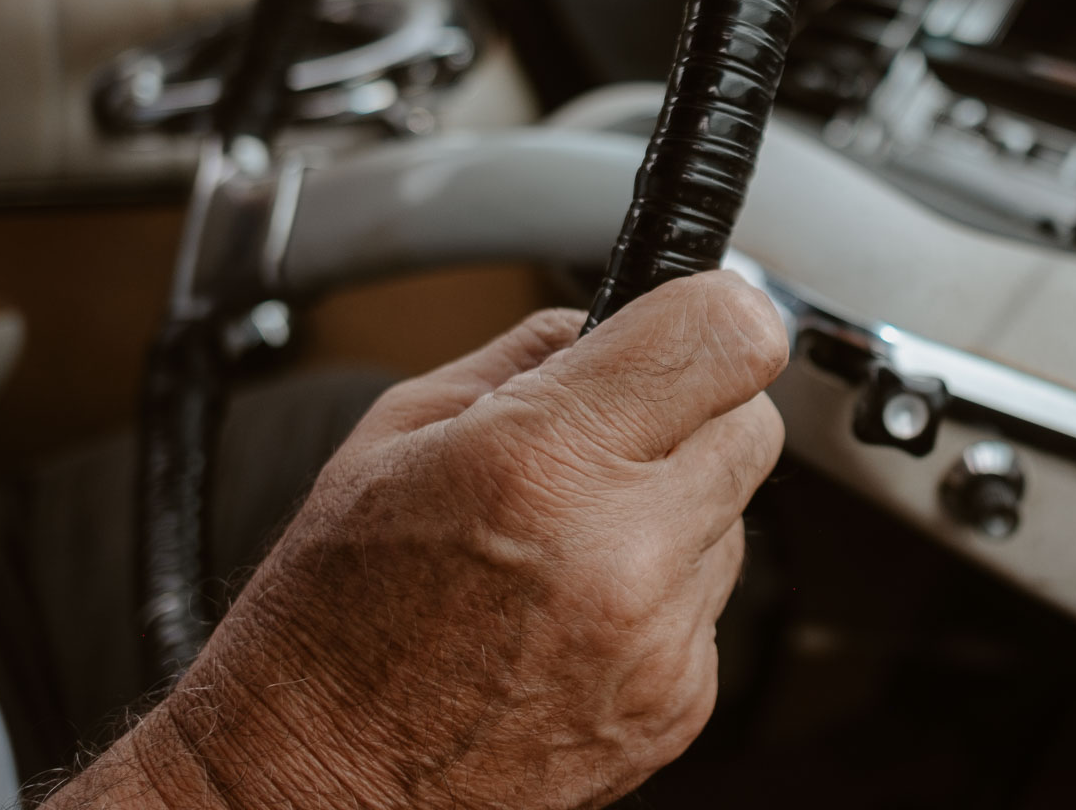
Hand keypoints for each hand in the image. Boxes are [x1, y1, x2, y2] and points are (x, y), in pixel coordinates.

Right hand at [113, 271, 787, 809]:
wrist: (322, 785)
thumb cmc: (333, 618)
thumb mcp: (395, 434)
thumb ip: (525, 355)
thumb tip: (608, 316)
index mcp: (542, 462)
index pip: (724, 337)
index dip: (714, 314)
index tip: (691, 320)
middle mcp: (620, 551)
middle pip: (753, 422)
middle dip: (694, 411)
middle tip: (612, 438)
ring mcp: (660, 638)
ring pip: (737, 514)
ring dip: (676, 506)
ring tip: (568, 539)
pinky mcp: (682, 701)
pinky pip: (712, 601)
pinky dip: (662, 591)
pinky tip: (573, 609)